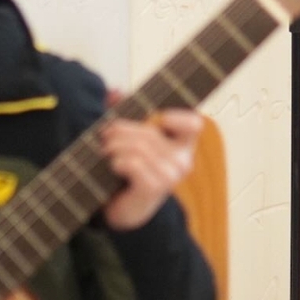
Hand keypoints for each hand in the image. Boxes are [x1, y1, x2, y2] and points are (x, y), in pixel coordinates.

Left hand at [99, 109, 202, 229]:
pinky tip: (114, 166)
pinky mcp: (155, 188)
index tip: (160, 118)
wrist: (124, 208)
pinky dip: (118, 161)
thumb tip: (114, 91)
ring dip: (115, 146)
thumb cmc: (130, 169)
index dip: (179, 117)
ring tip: (105, 150)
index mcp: (183, 145)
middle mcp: (183, 161)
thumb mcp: (130, 137)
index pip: (194, 124)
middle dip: (121, 130)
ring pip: (139, 147)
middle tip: (105, 135)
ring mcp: (171, 176)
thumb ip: (124, 111)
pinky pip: (133, 163)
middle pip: (150, 132)